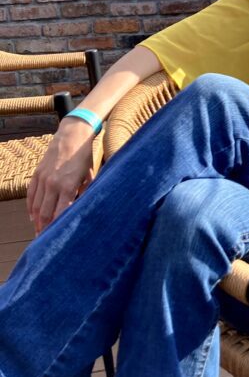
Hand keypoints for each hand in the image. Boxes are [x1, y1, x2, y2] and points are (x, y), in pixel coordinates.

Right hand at [27, 118, 95, 234]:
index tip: (59, 238)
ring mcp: (43, 178)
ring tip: (39, 233)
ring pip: (36, 206)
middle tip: (45, 242)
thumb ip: (86, 193)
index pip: (61, 213)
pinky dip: (30, 207)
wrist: (71, 135)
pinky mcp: (37, 174)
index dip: (58, 227)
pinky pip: (31, 194)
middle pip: (45, 213)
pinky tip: (33, 217)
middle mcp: (53, 184)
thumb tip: (84, 208)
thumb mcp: (89, 175)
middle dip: (45, 229)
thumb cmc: (84, 157)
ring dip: (36, 221)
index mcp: (68, 186)